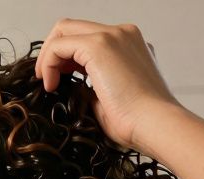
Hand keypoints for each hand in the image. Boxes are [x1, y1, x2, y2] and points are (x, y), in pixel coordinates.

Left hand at [33, 19, 180, 154]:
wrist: (155, 124)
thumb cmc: (137, 121)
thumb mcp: (110, 97)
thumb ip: (93, 84)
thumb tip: (71, 85)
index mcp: (129, 45)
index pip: (88, 38)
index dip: (67, 57)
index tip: (60, 81)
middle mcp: (123, 34)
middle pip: (73, 28)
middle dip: (54, 51)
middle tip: (49, 79)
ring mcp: (112, 36)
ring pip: (65, 30)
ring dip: (49, 56)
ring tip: (50, 83)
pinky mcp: (99, 45)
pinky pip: (59, 45)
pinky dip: (49, 63)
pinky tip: (52, 85)